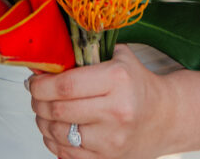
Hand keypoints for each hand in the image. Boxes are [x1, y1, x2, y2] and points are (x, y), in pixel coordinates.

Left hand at [28, 45, 170, 158]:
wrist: (165, 117)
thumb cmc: (138, 84)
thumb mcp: (119, 57)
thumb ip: (88, 51)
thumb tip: (48, 54)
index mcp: (117, 80)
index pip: (66, 85)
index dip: (41, 84)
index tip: (34, 80)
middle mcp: (116, 111)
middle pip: (59, 110)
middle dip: (38, 102)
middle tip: (35, 94)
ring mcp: (112, 140)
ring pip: (60, 134)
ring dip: (43, 122)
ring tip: (43, 111)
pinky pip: (69, 155)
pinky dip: (54, 142)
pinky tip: (54, 130)